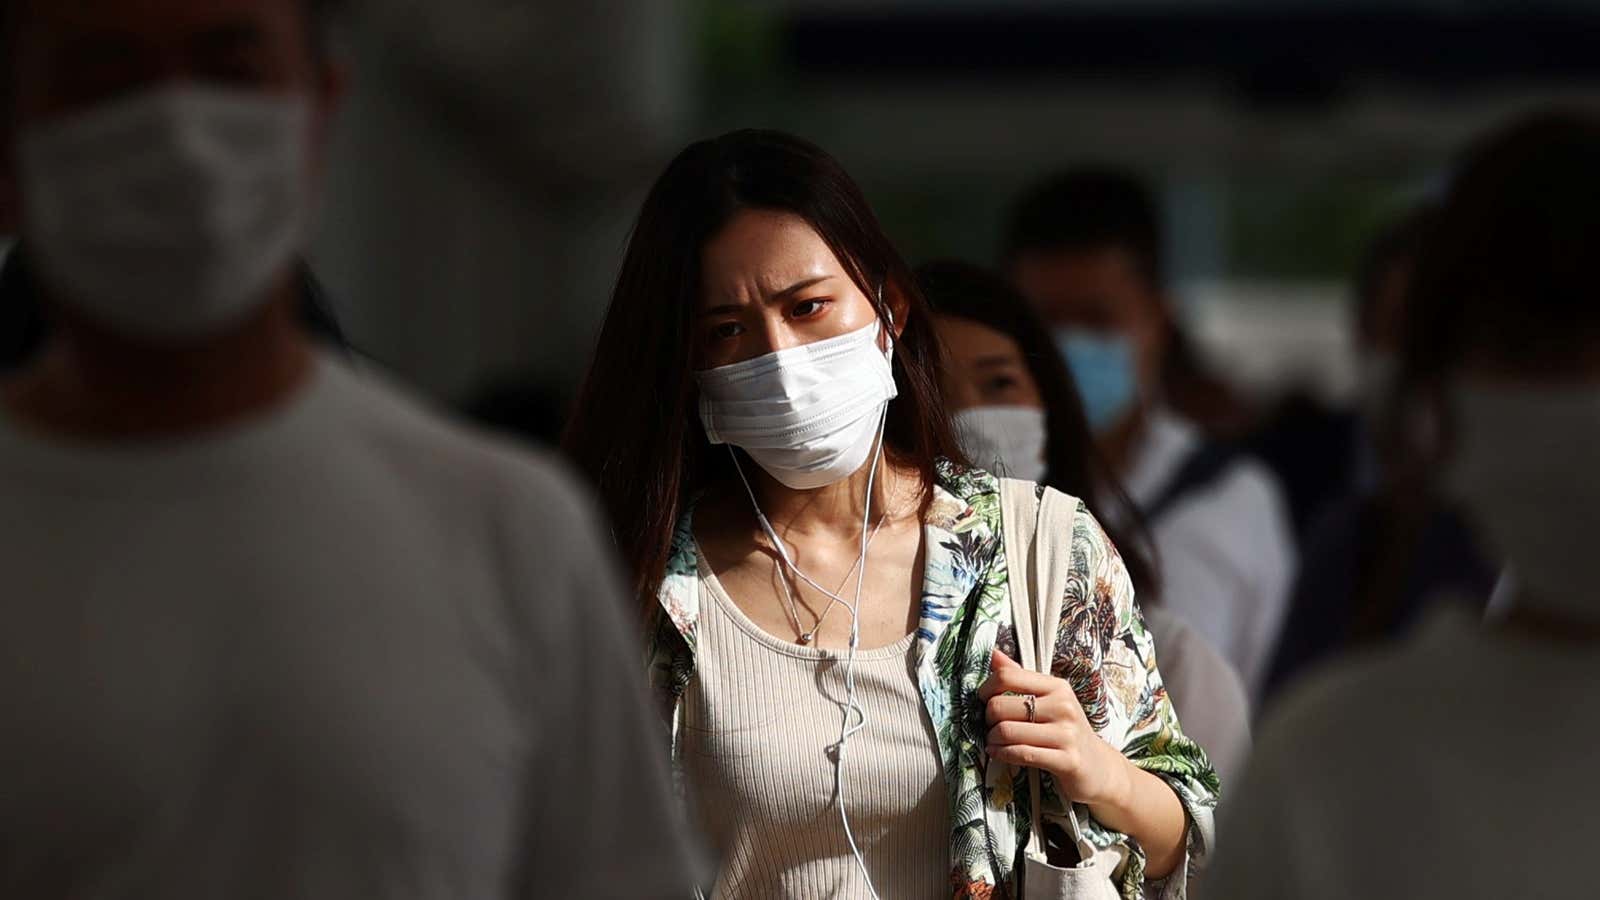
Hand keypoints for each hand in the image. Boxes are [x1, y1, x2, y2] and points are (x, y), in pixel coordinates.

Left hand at [978, 648, 1129, 809]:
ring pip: (1007, 732)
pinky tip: (998, 753)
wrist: (1098, 766)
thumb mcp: (1048, 700)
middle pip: (1001, 705)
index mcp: (1057, 687)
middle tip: (990, 726)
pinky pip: (1021, 754)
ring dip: (992, 739)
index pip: (1008, 676)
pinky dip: (1002, 754)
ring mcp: (1067, 734)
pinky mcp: (1067, 760)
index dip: (986, 688)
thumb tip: (993, 654)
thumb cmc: (1065, 730)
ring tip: (994, 741)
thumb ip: (1020, 678)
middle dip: (987, 719)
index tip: (982, 699)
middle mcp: (1063, 707)